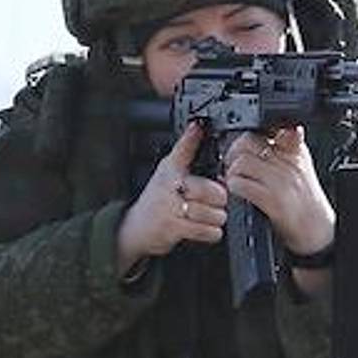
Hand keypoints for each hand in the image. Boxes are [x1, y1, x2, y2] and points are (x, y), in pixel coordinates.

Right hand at [116, 122, 227, 275]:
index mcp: (171, 169)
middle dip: (221, 198)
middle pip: (210, 189)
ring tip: (213, 215)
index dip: (192, 136)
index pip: (183, 148)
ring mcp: (171, 208)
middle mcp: (170, 186)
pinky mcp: (173, 228)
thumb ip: (186, 151)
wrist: (136, 227)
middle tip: (219, 200)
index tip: (198, 126)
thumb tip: (200, 128)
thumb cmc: (158, 198)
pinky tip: (208, 227)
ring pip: (211, 212)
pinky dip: (212, 231)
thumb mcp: (168, 169)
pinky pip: (205, 230)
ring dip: (217, 217)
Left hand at [224, 126, 334, 255]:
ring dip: (231, 173)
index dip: (246, 137)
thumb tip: (252, 140)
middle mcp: (288, 163)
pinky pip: (241, 185)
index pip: (265, 129)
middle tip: (231, 165)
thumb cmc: (307, 202)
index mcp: (295, 150)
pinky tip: (238, 194)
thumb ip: (284, 148)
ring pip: (241, 162)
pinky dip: (233, 188)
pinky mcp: (272, 200)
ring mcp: (280, 181)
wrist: (319, 230)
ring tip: (234, 181)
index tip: (241, 148)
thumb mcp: (301, 167)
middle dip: (233, 153)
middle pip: (248, 142)